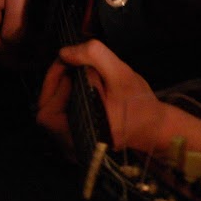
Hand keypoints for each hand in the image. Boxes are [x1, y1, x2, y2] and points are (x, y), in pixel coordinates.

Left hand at [36, 39, 200, 163]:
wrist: (155, 126)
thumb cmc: (139, 102)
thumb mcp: (122, 72)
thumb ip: (94, 55)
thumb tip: (64, 53)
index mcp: (85, 135)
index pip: (47, 113)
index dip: (52, 85)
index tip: (68, 65)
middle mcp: (75, 147)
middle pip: (46, 114)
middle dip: (54, 85)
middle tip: (70, 66)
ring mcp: (74, 146)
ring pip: (52, 115)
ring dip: (59, 91)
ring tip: (75, 76)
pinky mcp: (77, 141)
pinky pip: (60, 118)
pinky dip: (64, 100)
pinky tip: (78, 88)